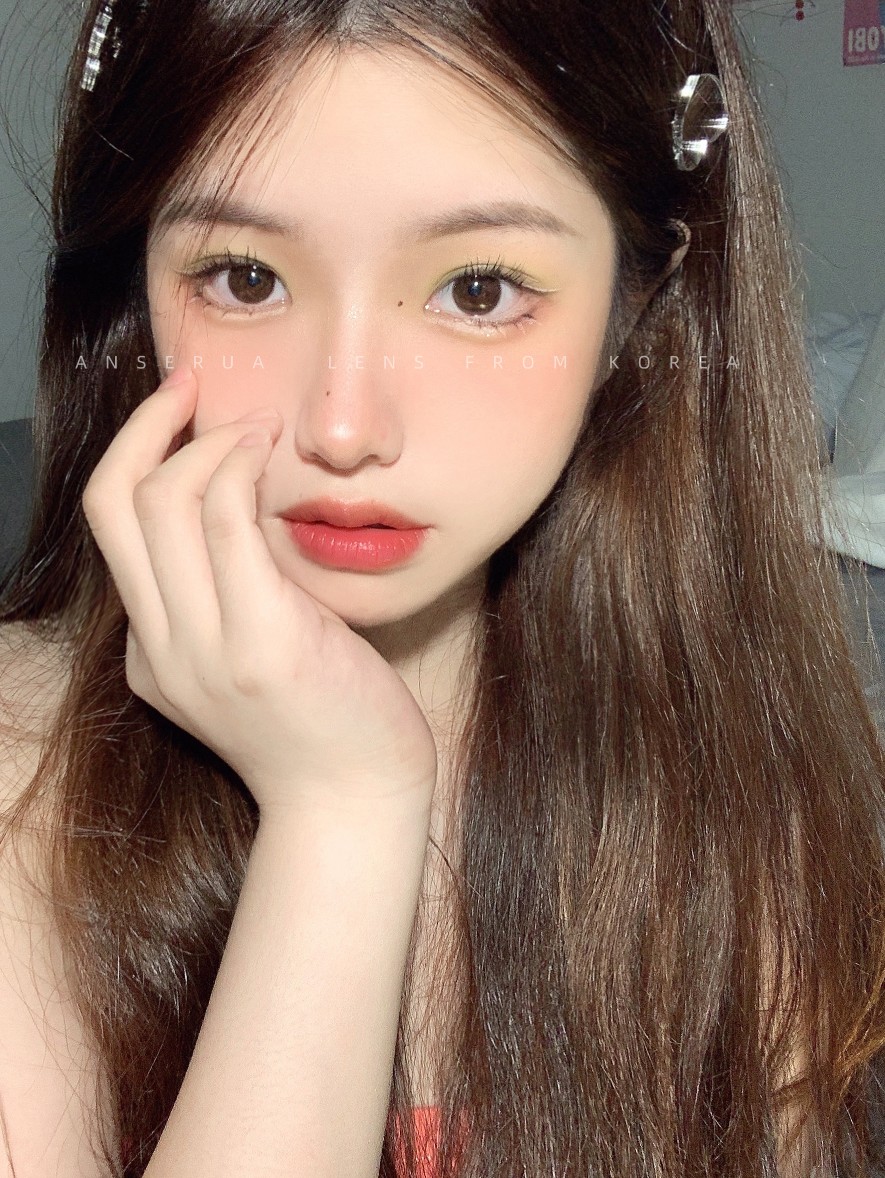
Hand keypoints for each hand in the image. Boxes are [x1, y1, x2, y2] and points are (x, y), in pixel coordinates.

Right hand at [81, 367, 437, 816]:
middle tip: (197, 385)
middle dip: (149, 426)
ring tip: (258, 423)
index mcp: (152, 655)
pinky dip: (239, 468)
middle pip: (116, 506)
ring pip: (164, 503)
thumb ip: (231, 597)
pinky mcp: (262, 644)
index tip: (180, 413)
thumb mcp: (255, 657)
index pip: (115, 531)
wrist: (355, 803)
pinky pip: (225, 524)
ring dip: (210, 441)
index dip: (141, 455)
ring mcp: (204, 651)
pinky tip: (271, 450)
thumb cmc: (325, 723)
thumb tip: (243, 506)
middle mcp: (161, 651)